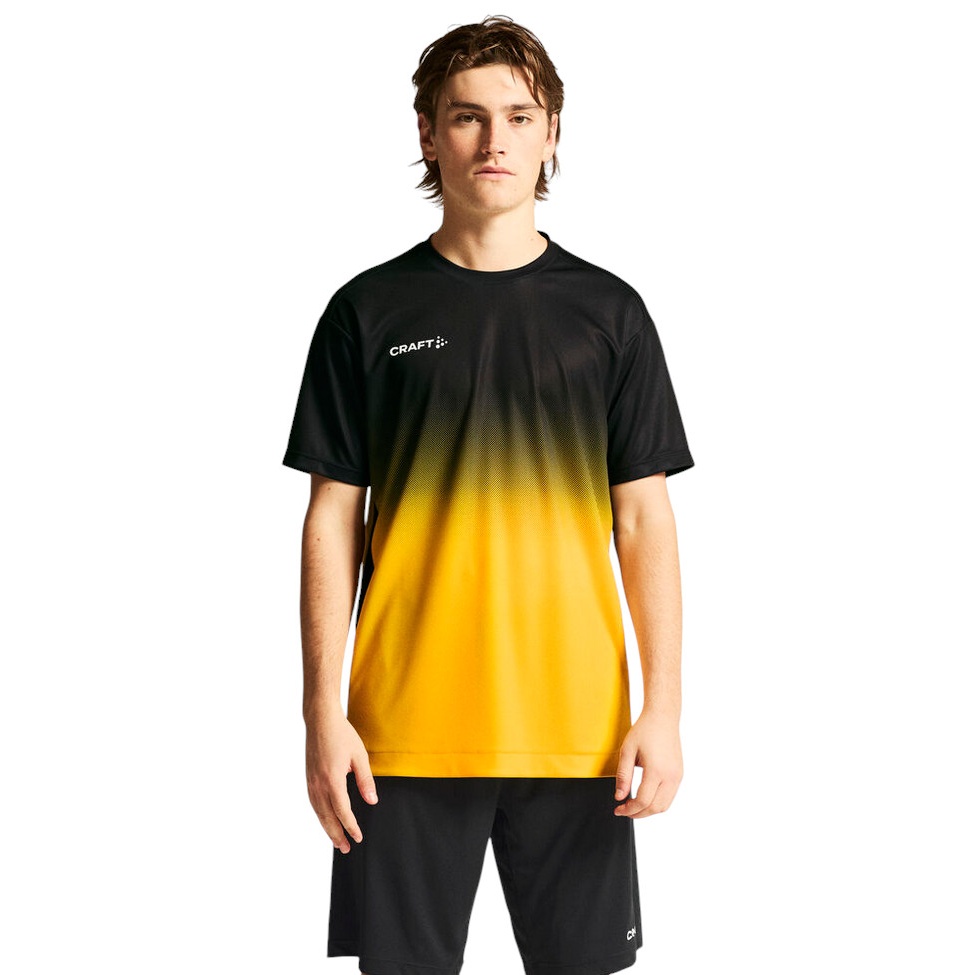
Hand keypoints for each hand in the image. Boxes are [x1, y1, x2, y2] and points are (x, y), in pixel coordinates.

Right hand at [305, 711, 378, 852]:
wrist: (320, 720)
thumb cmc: (342, 735)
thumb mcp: (359, 756)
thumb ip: (365, 780)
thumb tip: (372, 801)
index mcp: (333, 779)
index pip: (343, 811)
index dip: (351, 827)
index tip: (358, 837)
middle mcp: (319, 784)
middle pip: (327, 817)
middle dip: (337, 834)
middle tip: (346, 848)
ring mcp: (311, 781)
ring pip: (319, 812)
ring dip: (327, 828)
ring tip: (336, 840)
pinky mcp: (309, 778)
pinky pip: (314, 803)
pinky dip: (320, 815)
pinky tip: (326, 819)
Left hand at [614, 710, 682, 818]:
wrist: (663, 717)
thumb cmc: (644, 731)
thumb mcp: (627, 751)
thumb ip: (623, 776)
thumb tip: (619, 797)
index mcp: (657, 771)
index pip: (643, 801)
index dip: (629, 809)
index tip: (618, 809)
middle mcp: (671, 776)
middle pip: (655, 807)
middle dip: (638, 813)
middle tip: (624, 811)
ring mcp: (677, 776)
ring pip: (665, 805)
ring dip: (649, 810)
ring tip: (634, 806)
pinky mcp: (679, 774)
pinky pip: (669, 796)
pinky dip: (657, 802)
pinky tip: (645, 797)